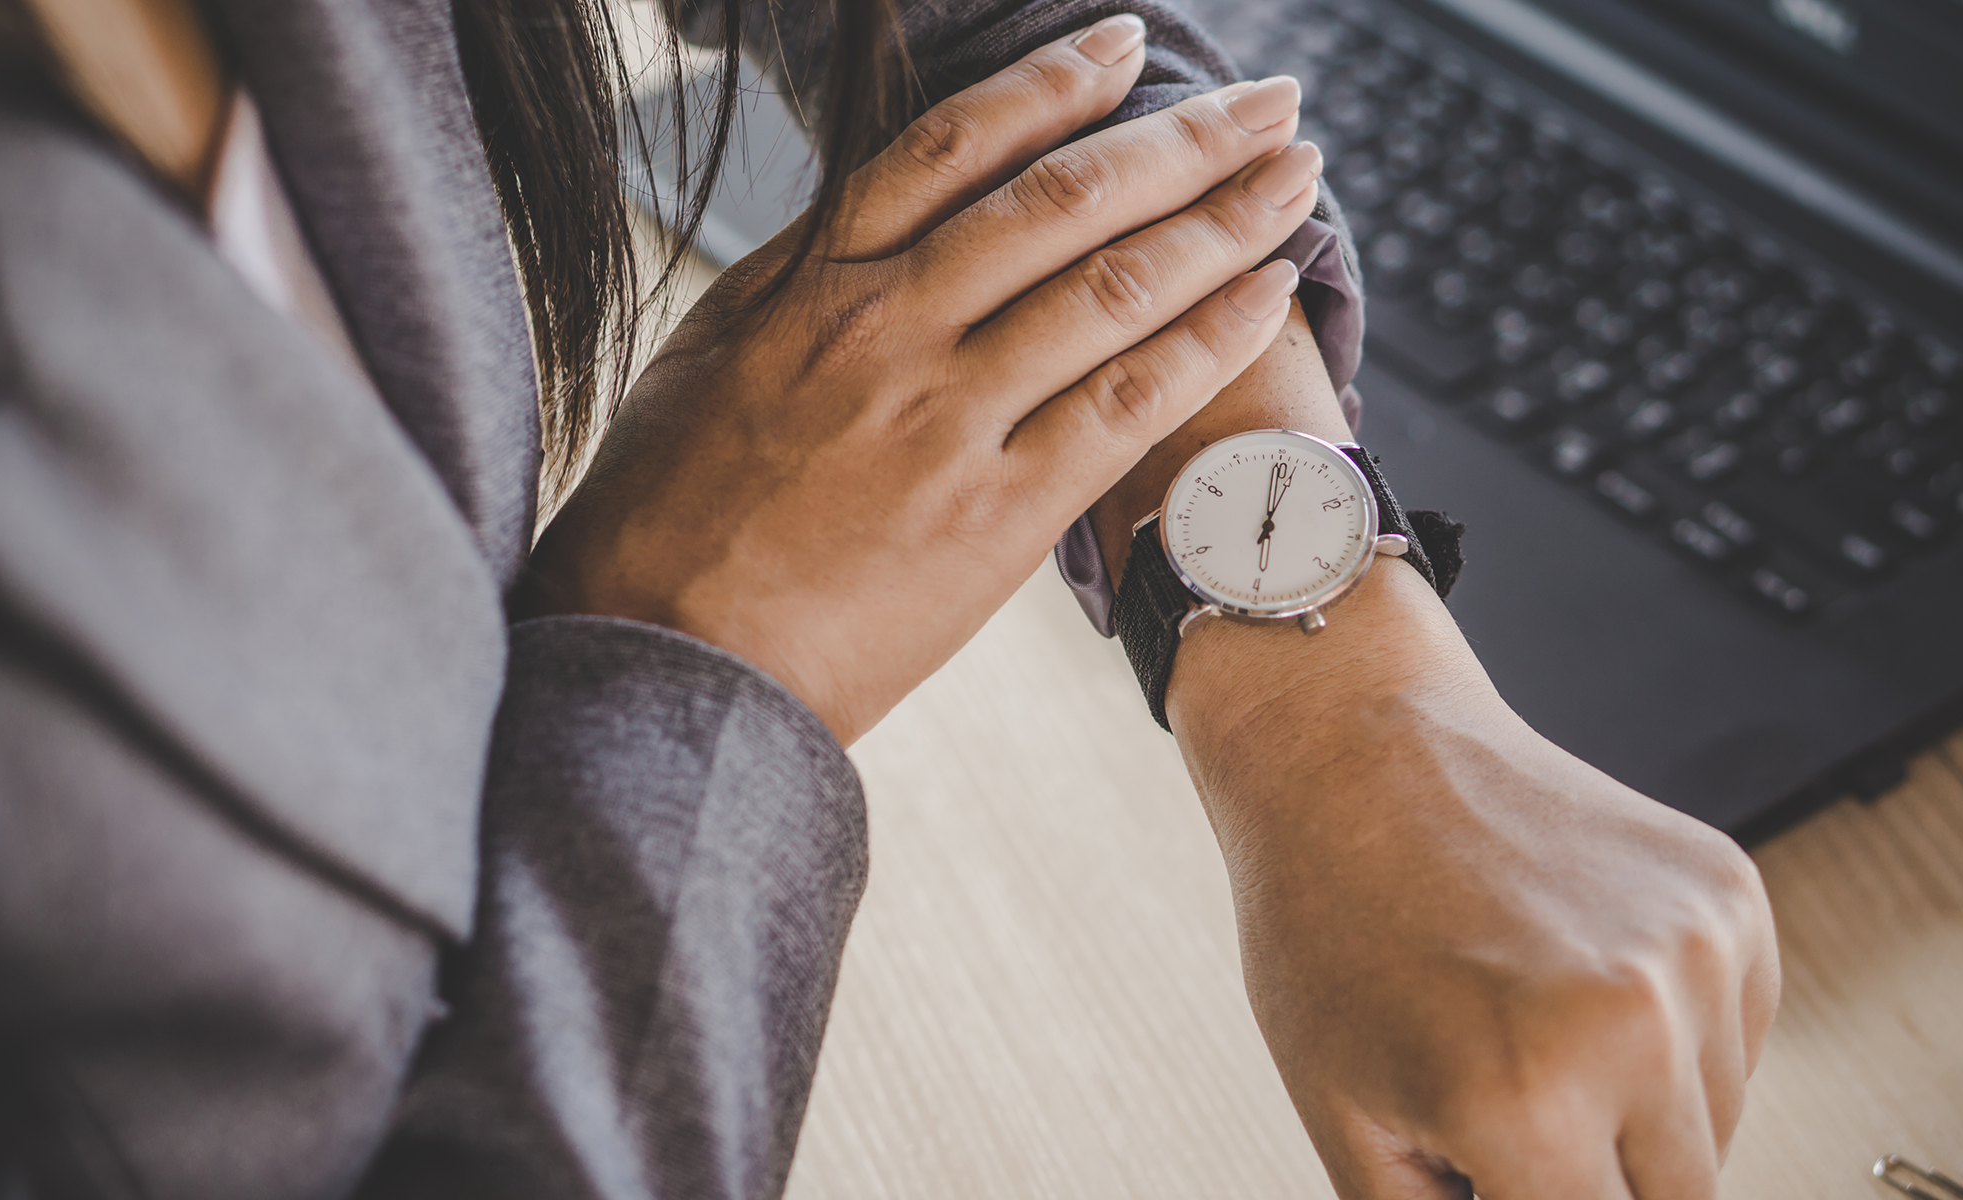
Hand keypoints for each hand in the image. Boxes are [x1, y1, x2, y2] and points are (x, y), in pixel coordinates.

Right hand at [521, 17, 1325, 741]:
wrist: (664, 661)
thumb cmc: (663, 522)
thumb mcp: (703, 361)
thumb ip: (793, 282)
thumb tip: (856, 216)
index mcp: (817, 285)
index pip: (956, 146)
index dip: (1056, 85)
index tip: (1128, 48)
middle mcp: (891, 329)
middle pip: (1066, 200)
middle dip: (1185, 140)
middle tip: (1270, 101)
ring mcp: (949, 419)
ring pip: (1111, 288)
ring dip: (1223, 222)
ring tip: (1298, 178)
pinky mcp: (996, 515)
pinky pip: (1125, 407)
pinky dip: (1208, 342)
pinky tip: (1269, 296)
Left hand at [1170, 564, 1781, 1199]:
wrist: (1352, 749)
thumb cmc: (1326, 916)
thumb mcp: (1349, 1117)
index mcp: (1524, 1096)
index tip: (1512, 1182)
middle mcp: (1630, 1023)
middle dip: (1592, 1185)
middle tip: (1513, 1130)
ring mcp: (1693, 951)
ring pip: (1715, 1130)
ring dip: (1641, 1121)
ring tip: (1529, 1038)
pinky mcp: (1729, 897)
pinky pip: (1736, 1040)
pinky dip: (1675, 1044)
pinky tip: (1575, 987)